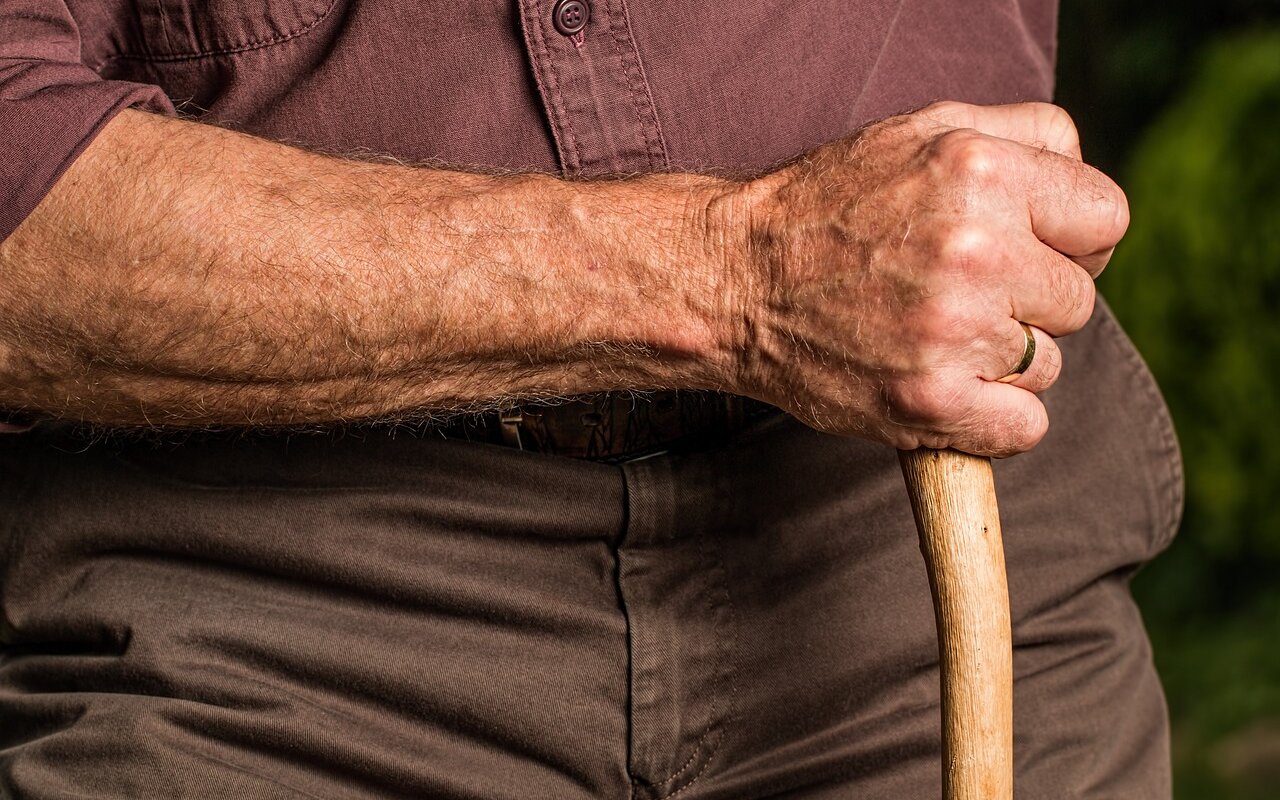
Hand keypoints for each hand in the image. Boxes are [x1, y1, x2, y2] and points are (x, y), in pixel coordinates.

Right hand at [723, 101, 1128, 456]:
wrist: (733, 278)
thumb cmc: (827, 205)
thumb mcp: (922, 129)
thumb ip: (1023, 134)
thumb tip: (1086, 182)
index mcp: (981, 171)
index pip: (1106, 220)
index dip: (1072, 240)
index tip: (1029, 254)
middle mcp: (974, 249)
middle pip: (1078, 299)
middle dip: (1028, 300)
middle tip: (959, 294)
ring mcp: (952, 331)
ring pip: (1047, 364)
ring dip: (1001, 359)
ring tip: (931, 334)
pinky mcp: (928, 402)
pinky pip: (1024, 427)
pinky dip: (992, 419)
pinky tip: (943, 385)